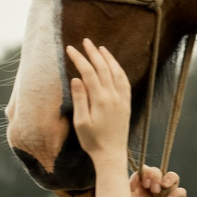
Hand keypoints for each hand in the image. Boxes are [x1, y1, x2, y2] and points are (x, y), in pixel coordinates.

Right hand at [65, 40, 132, 170]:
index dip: (79, 58)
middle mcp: (113, 96)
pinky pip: (124, 81)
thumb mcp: (81, 123)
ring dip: (108, 58)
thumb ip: (80, 99)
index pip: (89, 72)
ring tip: (99, 48)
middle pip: (103, 68)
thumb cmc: (92, 141)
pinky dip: (118, 69)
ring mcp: (122, 99)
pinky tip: (113, 65)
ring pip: (116, 72)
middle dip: (93, 53)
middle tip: (85, 41)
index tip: (70, 49)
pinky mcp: (126, 103)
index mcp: (100, 100)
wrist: (112, 154)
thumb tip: (76, 79)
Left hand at [131, 166, 184, 196]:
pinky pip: (181, 191)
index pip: (144, 172)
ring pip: (172, 177)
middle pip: (158, 172)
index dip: (146, 172)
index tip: (144, 182)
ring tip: (163, 187)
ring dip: (168, 178)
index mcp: (140, 191)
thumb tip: (137, 173)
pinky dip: (176, 192)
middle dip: (156, 175)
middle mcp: (153, 192)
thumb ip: (130, 187)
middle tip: (152, 188)